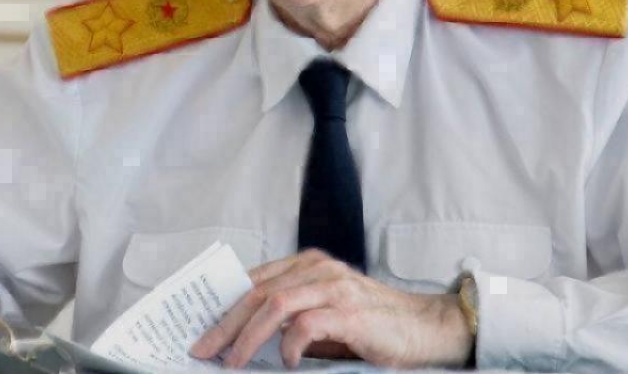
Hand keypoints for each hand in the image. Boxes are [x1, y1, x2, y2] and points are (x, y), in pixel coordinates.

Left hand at [189, 249, 472, 368]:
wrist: (425, 328)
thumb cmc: (372, 325)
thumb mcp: (325, 314)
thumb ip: (290, 316)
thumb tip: (242, 339)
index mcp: (307, 265)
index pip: (253, 281)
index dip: (223, 306)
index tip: (201, 330)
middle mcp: (318, 269)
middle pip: (256, 292)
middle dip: (224, 324)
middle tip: (203, 349)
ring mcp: (334, 287)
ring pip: (274, 304)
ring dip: (246, 337)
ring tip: (232, 362)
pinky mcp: (350, 312)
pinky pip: (306, 324)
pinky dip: (288, 345)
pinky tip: (285, 361)